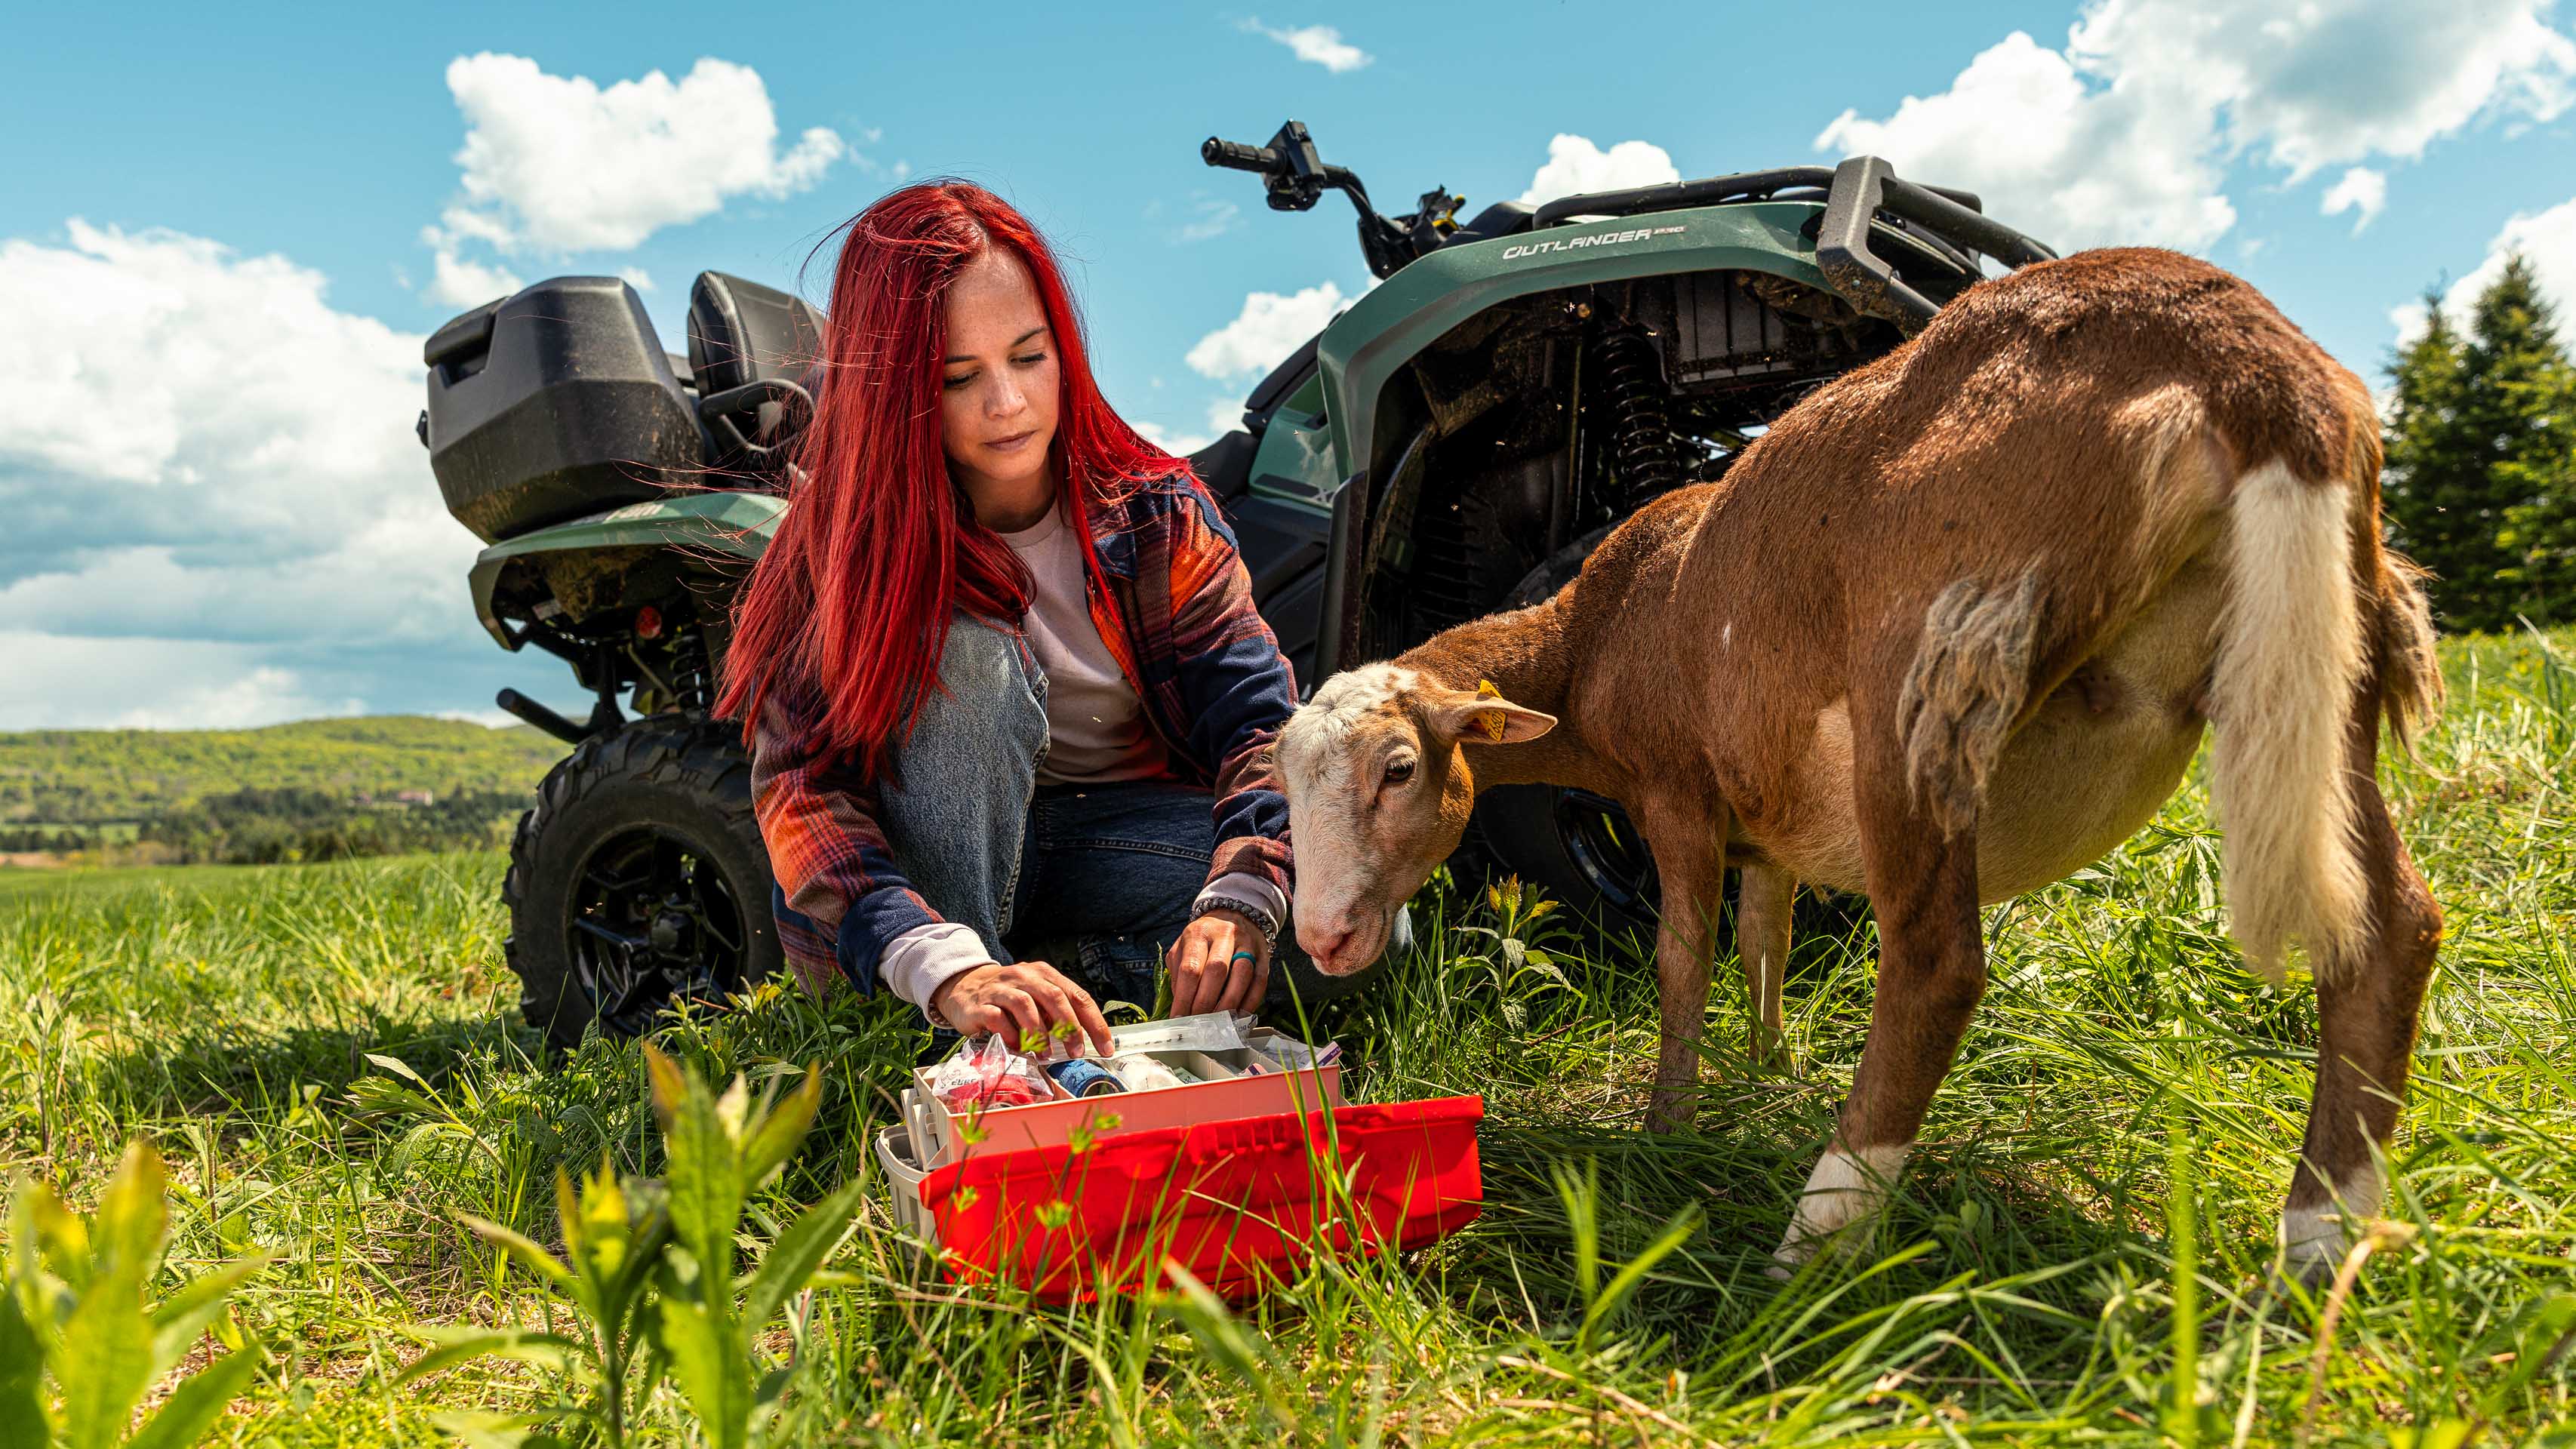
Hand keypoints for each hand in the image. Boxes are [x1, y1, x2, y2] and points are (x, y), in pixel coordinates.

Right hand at [929, 960, 1114, 1057]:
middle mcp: (1024, 976)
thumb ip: (1056, 1012)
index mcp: (1044, 974)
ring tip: (1045, 1054)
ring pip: (1026, 1006)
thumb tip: (1081, 1040)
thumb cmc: (1008, 998)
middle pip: (1055, 997)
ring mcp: (1001, 988)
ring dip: (1039, 1034)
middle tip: (1076, 1051)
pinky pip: (998, 1018)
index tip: (1105, 1047)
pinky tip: (1016, 1047)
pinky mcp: (981, 1004)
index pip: (1077, 996)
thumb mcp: (1035, 997)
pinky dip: (1010, 1035)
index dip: (1094, 1023)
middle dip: (1070, 1027)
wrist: (963, 987)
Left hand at [1165, 910, 1268, 1017]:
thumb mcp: (1184, 947)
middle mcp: (1224, 935)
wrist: (1234, 915)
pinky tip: (1238, 1016)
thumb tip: (1180, 1007)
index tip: (1179, 1018)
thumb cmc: (1204, 938)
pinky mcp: (1263, 955)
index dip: (1184, 998)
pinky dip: (1249, 1003)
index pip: (1190, 969)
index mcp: (1198, 933)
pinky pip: (1260, 982)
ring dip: (1229, 1004)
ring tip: (1218, 1023)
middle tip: (1198, 1023)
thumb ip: (1179, 973)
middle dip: (1205, 1003)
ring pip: (1242, 975)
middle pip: (1216, 972)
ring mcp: (1247, 944)